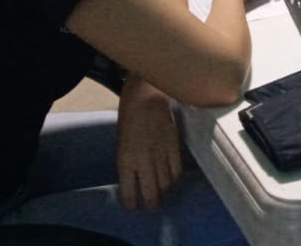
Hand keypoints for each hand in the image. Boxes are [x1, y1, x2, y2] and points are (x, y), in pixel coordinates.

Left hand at [116, 77, 181, 210]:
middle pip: (151, 193)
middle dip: (151, 203)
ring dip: (164, 192)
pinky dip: (175, 179)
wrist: (147, 94)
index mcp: (126, 160)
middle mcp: (144, 161)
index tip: (134, 206)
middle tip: (151, 207)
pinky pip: (177, 170)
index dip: (132, 203)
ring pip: (166, 184)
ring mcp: (161, 154)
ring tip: (162, 194)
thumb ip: (129, 160)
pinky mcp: (174, 146)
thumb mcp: (122, 141)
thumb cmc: (129, 115)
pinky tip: (172, 180)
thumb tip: (136, 177)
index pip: (130, 191)